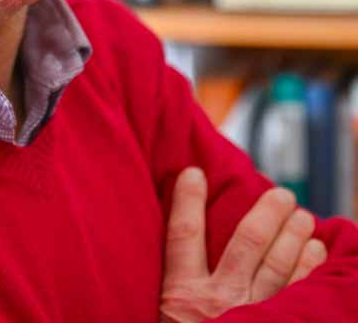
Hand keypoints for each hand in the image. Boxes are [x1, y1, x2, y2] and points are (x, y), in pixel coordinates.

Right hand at [160, 167, 327, 322]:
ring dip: (294, 236)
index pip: (182, 234)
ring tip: (303, 216)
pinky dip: (309, 269)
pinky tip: (317, 252)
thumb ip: (173, 292)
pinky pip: (298, 295)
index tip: (193, 172)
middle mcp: (218, 301)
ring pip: (278, 265)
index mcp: (180, 295)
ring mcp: (251, 318)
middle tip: (282, 194)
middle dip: (266, 213)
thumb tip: (177, 255)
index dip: (187, 200)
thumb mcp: (163, 318)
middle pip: (246, 243)